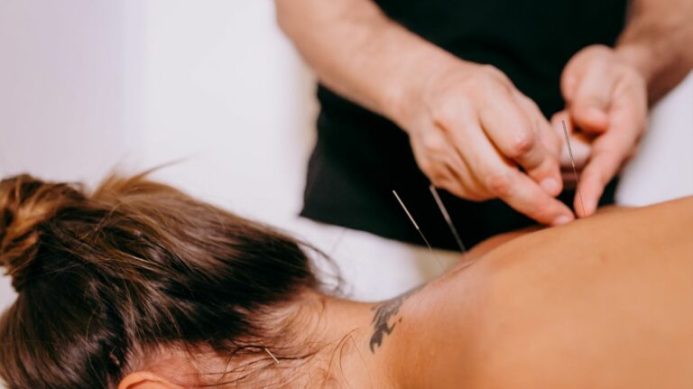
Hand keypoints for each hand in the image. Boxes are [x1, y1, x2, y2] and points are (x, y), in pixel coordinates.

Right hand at [398, 60, 574, 225]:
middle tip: (558, 216)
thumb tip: (551, 184)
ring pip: (487, 188)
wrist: (424, 91)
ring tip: (515, 172)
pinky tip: (489, 168)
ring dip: (512, 192)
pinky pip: (472, 191)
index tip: (556, 182)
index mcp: (479, 94)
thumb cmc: (478, 92)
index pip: (519, 142)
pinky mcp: (432, 170)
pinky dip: (490, 189)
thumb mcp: (515, 96)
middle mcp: (453, 121)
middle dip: (534, 201)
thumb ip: (540, 135)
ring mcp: (438, 149)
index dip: (542, 166)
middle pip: (499, 176)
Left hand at [558, 45, 647, 216]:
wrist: (606, 76)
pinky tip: (551, 132)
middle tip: (558, 122)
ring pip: (564, 170)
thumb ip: (592, 97)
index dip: (594, 184)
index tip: (583, 208)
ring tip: (561, 119)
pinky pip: (555, 165)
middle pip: (582, 171)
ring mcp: (598, 158)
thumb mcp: (598, 71)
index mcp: (626, 126)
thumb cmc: (603, 72)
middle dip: (560, 160)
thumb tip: (594, 122)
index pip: (608, 161)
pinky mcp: (580, 162)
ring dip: (552, 154)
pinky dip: (547, 153)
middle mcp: (615, 149)